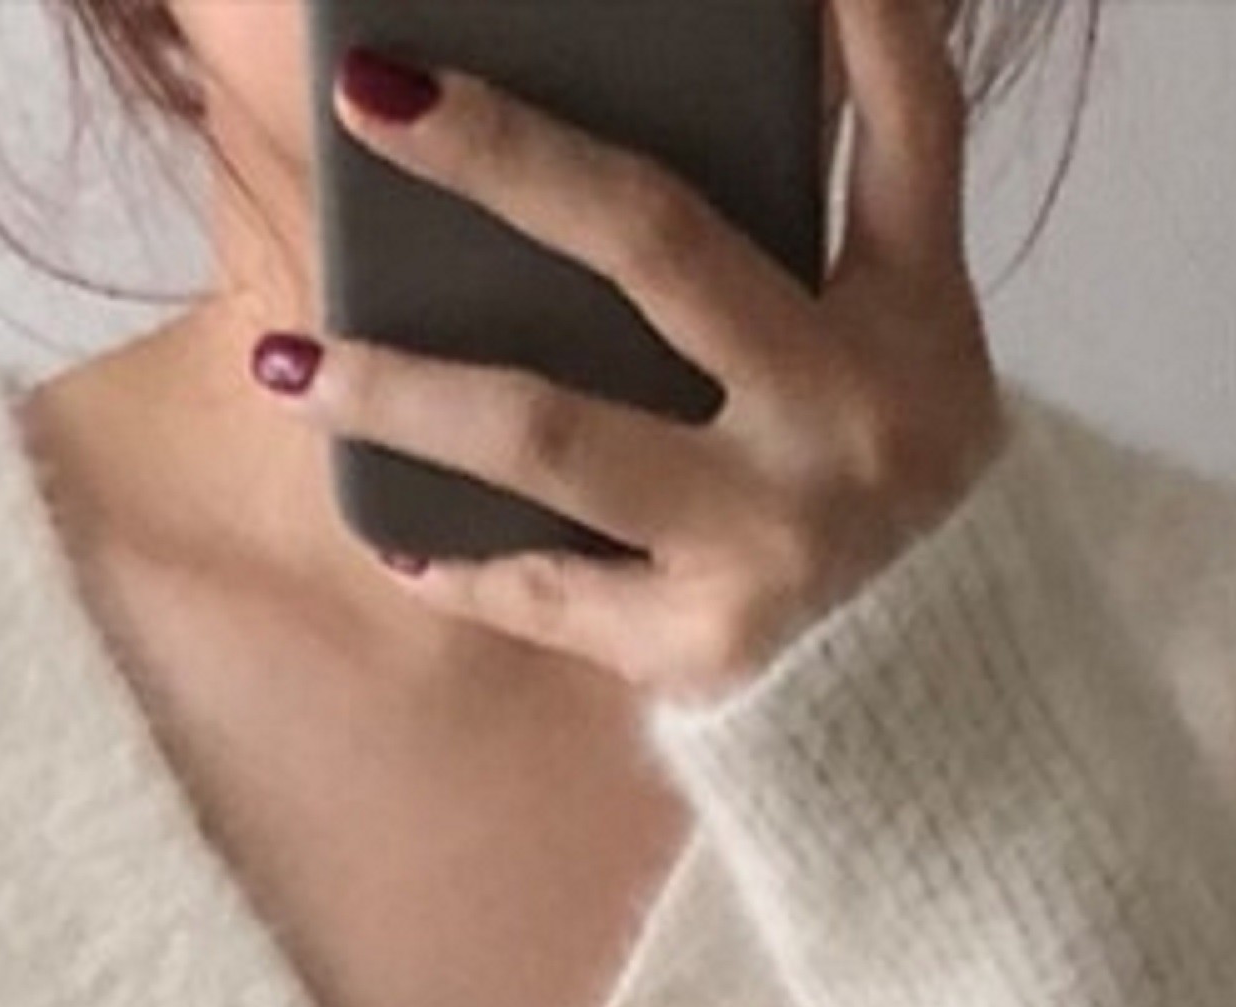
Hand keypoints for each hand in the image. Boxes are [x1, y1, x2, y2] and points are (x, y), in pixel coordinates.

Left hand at [275, 0, 1009, 703]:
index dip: (860, 18)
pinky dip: (462, 568)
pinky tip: (392, 539)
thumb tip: (783, 32)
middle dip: (503, 157)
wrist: (947, 709)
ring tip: (288, 366)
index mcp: (906, 316)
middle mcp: (839, 413)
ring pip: (549, 434)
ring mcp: (765, 535)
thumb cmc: (899, 490)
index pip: (906, 122)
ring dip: (402, 393)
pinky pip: (547, 592)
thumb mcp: (917, 339)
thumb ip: (857, 196)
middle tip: (367, 94)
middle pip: (654, 242)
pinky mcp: (702, 645)